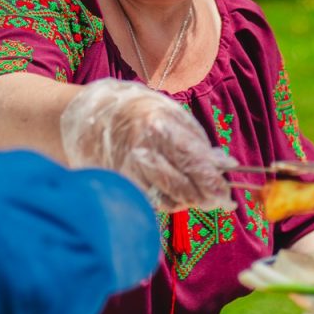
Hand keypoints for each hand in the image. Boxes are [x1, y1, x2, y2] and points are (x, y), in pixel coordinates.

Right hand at [60, 78, 235, 210]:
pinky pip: (150, 201)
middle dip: (205, 199)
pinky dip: (164, 200)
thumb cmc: (135, 111)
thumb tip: (227, 164)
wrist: (85, 116)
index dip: (215, 184)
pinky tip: (168, 190)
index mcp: (160, 126)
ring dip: (185, 201)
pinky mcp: (119, 184)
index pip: (195, 163)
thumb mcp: (169, 113)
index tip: (228, 196)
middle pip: (183, 187)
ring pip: (167, 200)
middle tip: (218, 202)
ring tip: (192, 192)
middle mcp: (143, 150)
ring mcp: (129, 169)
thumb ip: (196, 139)